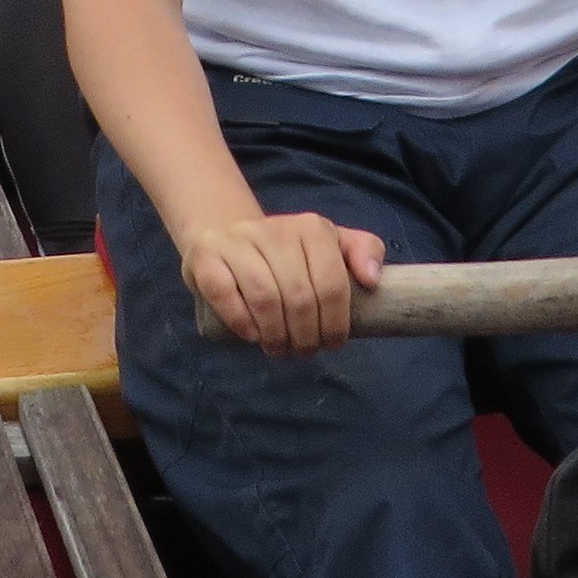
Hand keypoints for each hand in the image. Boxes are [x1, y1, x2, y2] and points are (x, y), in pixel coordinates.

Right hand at [178, 211, 385, 354]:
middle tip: (304, 350)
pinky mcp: (206, 256)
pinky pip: (225, 294)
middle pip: (299, 297)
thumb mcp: (331, 244)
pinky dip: (242, 322)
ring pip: (264, 297)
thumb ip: (363, 251)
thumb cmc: (288, 252)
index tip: (332, 343)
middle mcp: (274, 229)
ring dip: (276, 335)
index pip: (331, 283)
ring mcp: (238, 242)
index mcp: (311, 228)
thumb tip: (372, 280)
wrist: (227, 233)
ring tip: (280, 348)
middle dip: (306, 336)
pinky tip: (252, 335)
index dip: (335, 323)